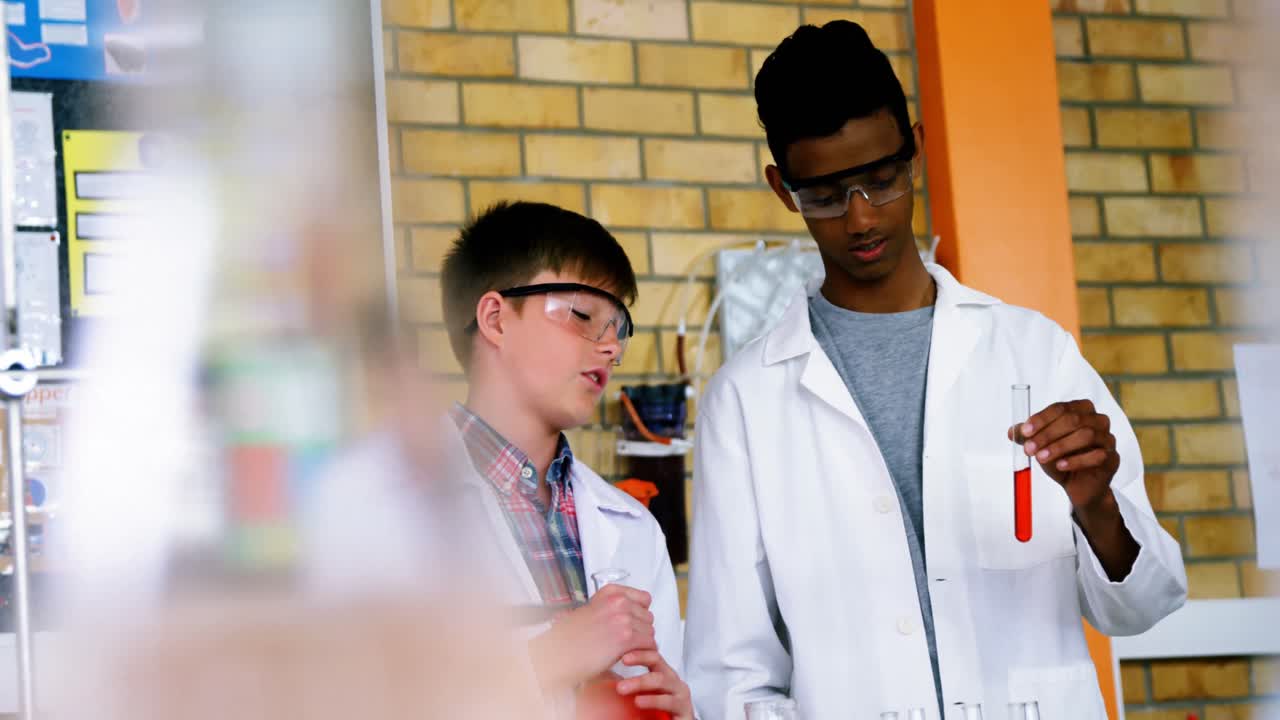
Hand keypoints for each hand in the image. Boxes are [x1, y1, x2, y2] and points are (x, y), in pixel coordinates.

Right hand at [529, 584, 655, 690]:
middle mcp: (618, 601)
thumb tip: (634, 613)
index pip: (644, 598)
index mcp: (610, 592)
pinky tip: (630, 657)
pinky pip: (649, 644)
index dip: (641, 613)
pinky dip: (643, 653)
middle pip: (648, 616)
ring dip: (642, 643)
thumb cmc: (570, 638)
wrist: (559, 653)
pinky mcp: (626, 637)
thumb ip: (612, 608)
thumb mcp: (592, 611)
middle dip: (641, 630)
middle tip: (628, 641)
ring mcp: (623, 618)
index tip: (635, 622)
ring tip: (627, 651)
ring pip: (650, 631)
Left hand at [617, 650, 694, 719]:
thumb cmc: (657, 713)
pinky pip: (668, 701)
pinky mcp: (684, 708)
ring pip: (661, 680)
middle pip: (657, 660)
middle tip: (622, 660)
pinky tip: (638, 701)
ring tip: (621, 688)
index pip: (650, 652)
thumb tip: (604, 674)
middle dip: (639, 658)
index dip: (637, 648)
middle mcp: (672, 680)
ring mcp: (680, 693)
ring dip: (640, 682)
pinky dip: (652, 700)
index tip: (620, 648)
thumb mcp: (643, 695)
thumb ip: (629, 684)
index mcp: (662, 673)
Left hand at [1009, 399, 1118, 512]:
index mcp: (1081, 410)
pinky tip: (1060, 466)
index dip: (1041, 418)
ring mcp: (1108, 439)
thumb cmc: (1061, 459)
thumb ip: (1027, 437)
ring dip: (1060, 447)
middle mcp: (1098, 420)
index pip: (1061, 408)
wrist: (1079, 486)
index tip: (1024, 432)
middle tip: (1029, 449)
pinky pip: (1098, 455)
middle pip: (1074, 420)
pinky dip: (1076, 460)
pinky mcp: (1113, 458)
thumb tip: (1012, 431)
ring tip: (1041, 458)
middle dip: (1048, 434)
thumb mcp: (1041, 446)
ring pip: (1087, 435)